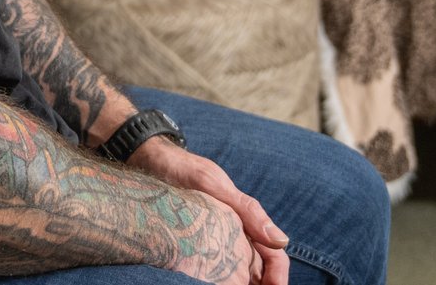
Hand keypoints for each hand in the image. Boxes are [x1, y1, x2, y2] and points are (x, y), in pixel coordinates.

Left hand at [133, 141, 287, 284]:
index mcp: (250, 221)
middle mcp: (239, 235)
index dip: (279, 279)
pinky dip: (220, 281)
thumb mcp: (212, 185)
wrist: (153, 163)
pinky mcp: (201, 247)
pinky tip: (208, 284)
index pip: (276, 258)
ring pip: (239, 274)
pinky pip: (216, 272)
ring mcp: (220, 242)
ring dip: (238, 283)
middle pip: (260, 272)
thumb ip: (247, 210)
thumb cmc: (184, 171)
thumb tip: (282, 241)